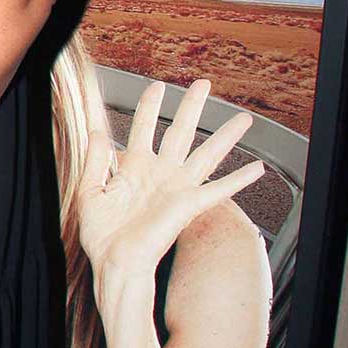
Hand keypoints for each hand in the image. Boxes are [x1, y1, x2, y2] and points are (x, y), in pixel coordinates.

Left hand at [78, 78, 262, 282]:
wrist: (115, 263)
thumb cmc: (102, 236)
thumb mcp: (90, 191)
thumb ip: (94, 160)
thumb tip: (96, 132)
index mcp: (134, 168)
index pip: (145, 127)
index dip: (151, 106)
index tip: (158, 87)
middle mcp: (159, 174)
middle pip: (180, 131)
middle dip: (192, 107)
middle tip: (203, 84)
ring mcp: (176, 188)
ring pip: (206, 154)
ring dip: (225, 136)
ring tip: (243, 119)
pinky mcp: (188, 205)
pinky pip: (218, 189)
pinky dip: (238, 179)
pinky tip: (257, 168)